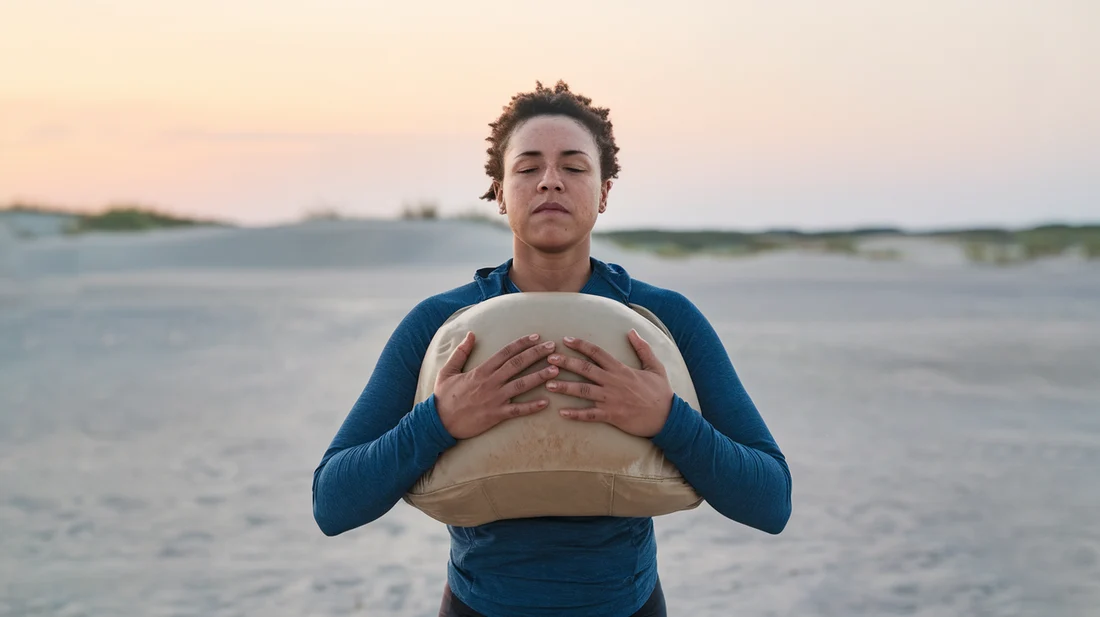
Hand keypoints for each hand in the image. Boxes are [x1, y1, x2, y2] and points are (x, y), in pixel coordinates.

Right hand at [434, 332, 559, 439]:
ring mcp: (494, 399)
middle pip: (517, 364)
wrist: (438, 422)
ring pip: (521, 385)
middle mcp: (490, 382)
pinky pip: (517, 410)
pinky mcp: (496, 415)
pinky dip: (532, 406)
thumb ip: (460, 352)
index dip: (522, 343)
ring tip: (556, 370)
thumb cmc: (443, 397)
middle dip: (536, 354)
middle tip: (552, 346)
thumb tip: (470, 334)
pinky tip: (546, 402)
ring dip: (539, 376)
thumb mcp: (448, 371)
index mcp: (480, 371)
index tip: (536, 337)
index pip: (505, 352)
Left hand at [545, 329, 673, 437]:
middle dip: (566, 363)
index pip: (597, 353)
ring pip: (583, 391)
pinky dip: (575, 415)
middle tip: (549, 359)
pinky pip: (590, 415)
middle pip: (585, 370)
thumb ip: (642, 349)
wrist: (668, 417)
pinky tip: (562, 413)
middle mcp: (613, 382)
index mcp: (621, 369)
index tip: (566, 340)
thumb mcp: (655, 367)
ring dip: (565, 387)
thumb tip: (632, 331)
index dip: (580, 345)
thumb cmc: (661, 393)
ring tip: (548, 384)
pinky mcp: (611, 416)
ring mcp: (611, 399)